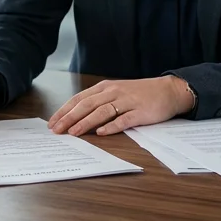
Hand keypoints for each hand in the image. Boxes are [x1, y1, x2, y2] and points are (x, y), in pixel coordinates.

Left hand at [48, 76, 194, 135]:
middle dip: (69, 118)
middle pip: (87, 105)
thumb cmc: (139, 94)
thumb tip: (76, 117)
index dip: (64, 111)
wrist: (168, 90)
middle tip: (56, 130)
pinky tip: (102, 133)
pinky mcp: (140, 111)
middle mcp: (113, 92)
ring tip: (73, 132)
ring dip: (86, 122)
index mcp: (104, 87)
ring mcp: (127, 101)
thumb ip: (98, 103)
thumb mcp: (115, 93)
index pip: (79, 99)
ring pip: (102, 111)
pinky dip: (112, 126)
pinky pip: (124, 119)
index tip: (51, 123)